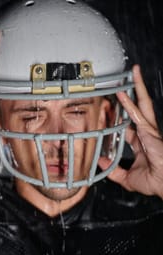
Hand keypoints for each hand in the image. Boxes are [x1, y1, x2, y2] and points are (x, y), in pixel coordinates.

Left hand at [99, 64, 162, 198]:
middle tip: (129, 79)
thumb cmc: (153, 182)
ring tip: (133, 72)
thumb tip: (101, 163)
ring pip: (142, 104)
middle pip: (140, 108)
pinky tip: (122, 92)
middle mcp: (146, 133)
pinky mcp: (149, 131)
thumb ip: (113, 170)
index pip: (130, 126)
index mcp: (142, 143)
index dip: (121, 117)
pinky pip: (137, 113)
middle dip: (135, 92)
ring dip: (137, 87)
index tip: (112, 110)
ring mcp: (149, 130)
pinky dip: (129, 102)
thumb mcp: (127, 178)